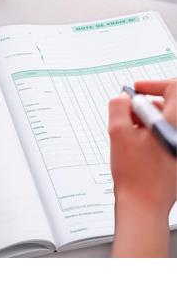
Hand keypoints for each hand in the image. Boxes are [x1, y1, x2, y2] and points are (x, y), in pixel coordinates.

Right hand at [109, 79, 176, 256]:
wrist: (144, 204)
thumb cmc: (135, 174)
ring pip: (166, 122)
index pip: (173, 89)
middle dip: (145, 107)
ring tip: (129, 137)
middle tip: (126, 117)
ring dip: (146, 123)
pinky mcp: (176, 155)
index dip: (154, 84)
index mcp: (175, 123)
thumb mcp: (118, 133)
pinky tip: (136, 149)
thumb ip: (118, 107)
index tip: (138, 89)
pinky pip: (165, 136)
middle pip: (168, 106)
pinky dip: (151, 135)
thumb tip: (123, 98)